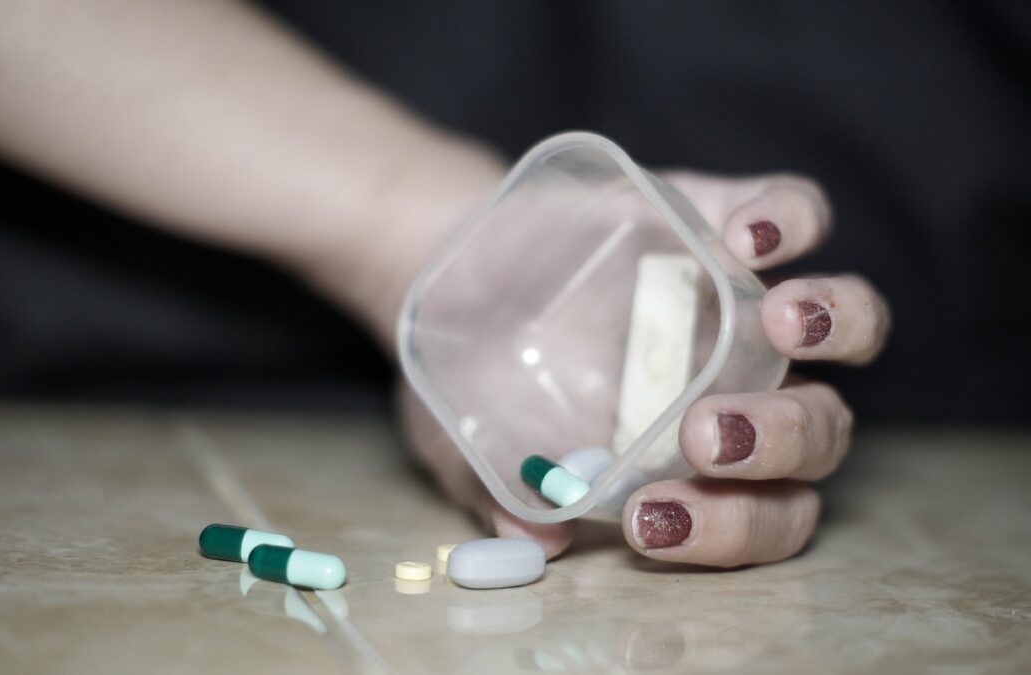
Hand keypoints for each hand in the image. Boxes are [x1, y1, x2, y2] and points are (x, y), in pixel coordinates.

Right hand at [401, 170, 889, 564]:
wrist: (455, 268)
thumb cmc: (476, 374)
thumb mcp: (472, 446)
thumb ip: (506, 495)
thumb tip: (536, 540)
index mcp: (702, 464)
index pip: (767, 513)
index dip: (731, 530)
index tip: (646, 521)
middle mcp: (746, 386)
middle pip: (821, 429)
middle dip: (779, 441)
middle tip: (701, 436)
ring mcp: (745, 299)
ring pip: (851, 325)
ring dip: (836, 328)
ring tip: (776, 321)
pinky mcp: (727, 215)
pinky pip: (802, 211)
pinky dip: (792, 219)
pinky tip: (742, 239)